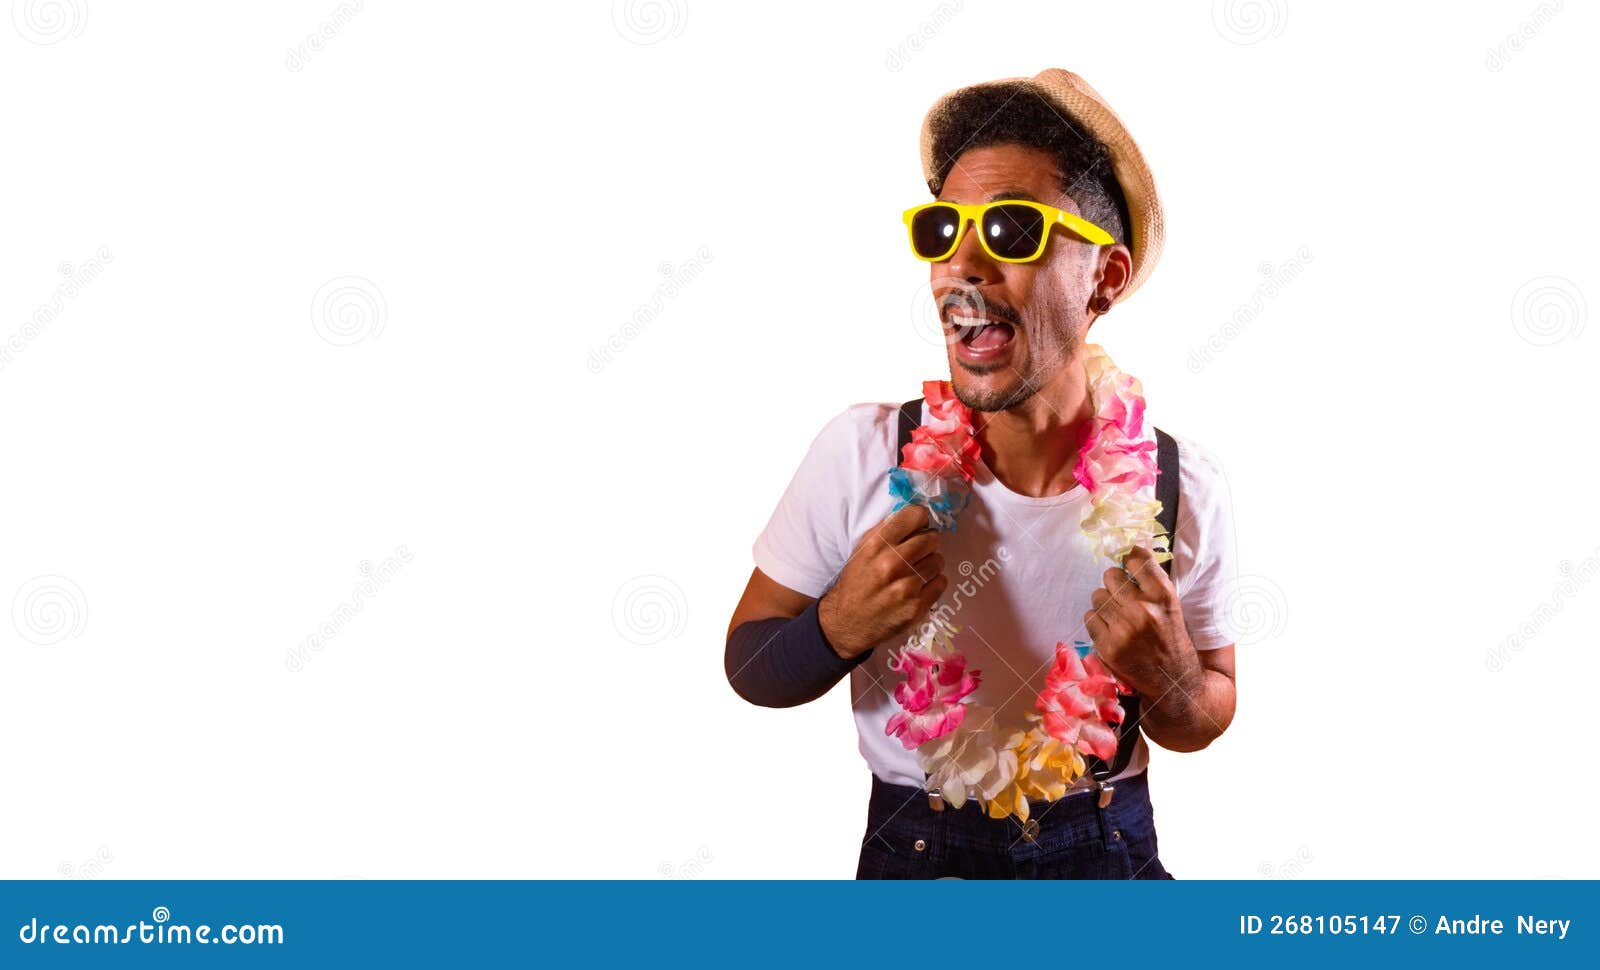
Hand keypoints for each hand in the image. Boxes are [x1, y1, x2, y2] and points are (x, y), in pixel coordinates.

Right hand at [818, 504, 947, 658]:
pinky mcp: (917, 606)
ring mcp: (907, 586)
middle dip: (927, 543)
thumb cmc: (856, 583)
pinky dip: (933, 583)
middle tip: (918, 552)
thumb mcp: (861, 551)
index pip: (915, 515)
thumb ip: (885, 531)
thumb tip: (914, 514)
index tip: (918, 527)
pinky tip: (919, 587)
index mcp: (876, 545)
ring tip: (916, 572)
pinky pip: (941, 582)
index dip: (919, 520)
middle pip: (932, 538)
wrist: (847, 623)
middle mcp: (892, 563)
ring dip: (930, 564)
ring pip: (938, 560)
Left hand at [1082, 545, 1200, 700]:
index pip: (1137, 558)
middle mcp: (1143, 610)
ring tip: (1118, 616)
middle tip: (1123, 597)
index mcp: (1163, 596)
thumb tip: (1130, 549)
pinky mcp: (1108, 646)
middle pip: (1110, 575)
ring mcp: (1124, 629)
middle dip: (1114, 583)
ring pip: (1097, 595)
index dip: (1129, 559)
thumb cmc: (1171, 639)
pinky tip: (1111, 630)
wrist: (1172, 681)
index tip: (1128, 563)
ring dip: (1104, 603)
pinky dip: (1097, 622)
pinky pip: (1089, 617)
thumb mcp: (1171, 606)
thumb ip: (1152, 581)